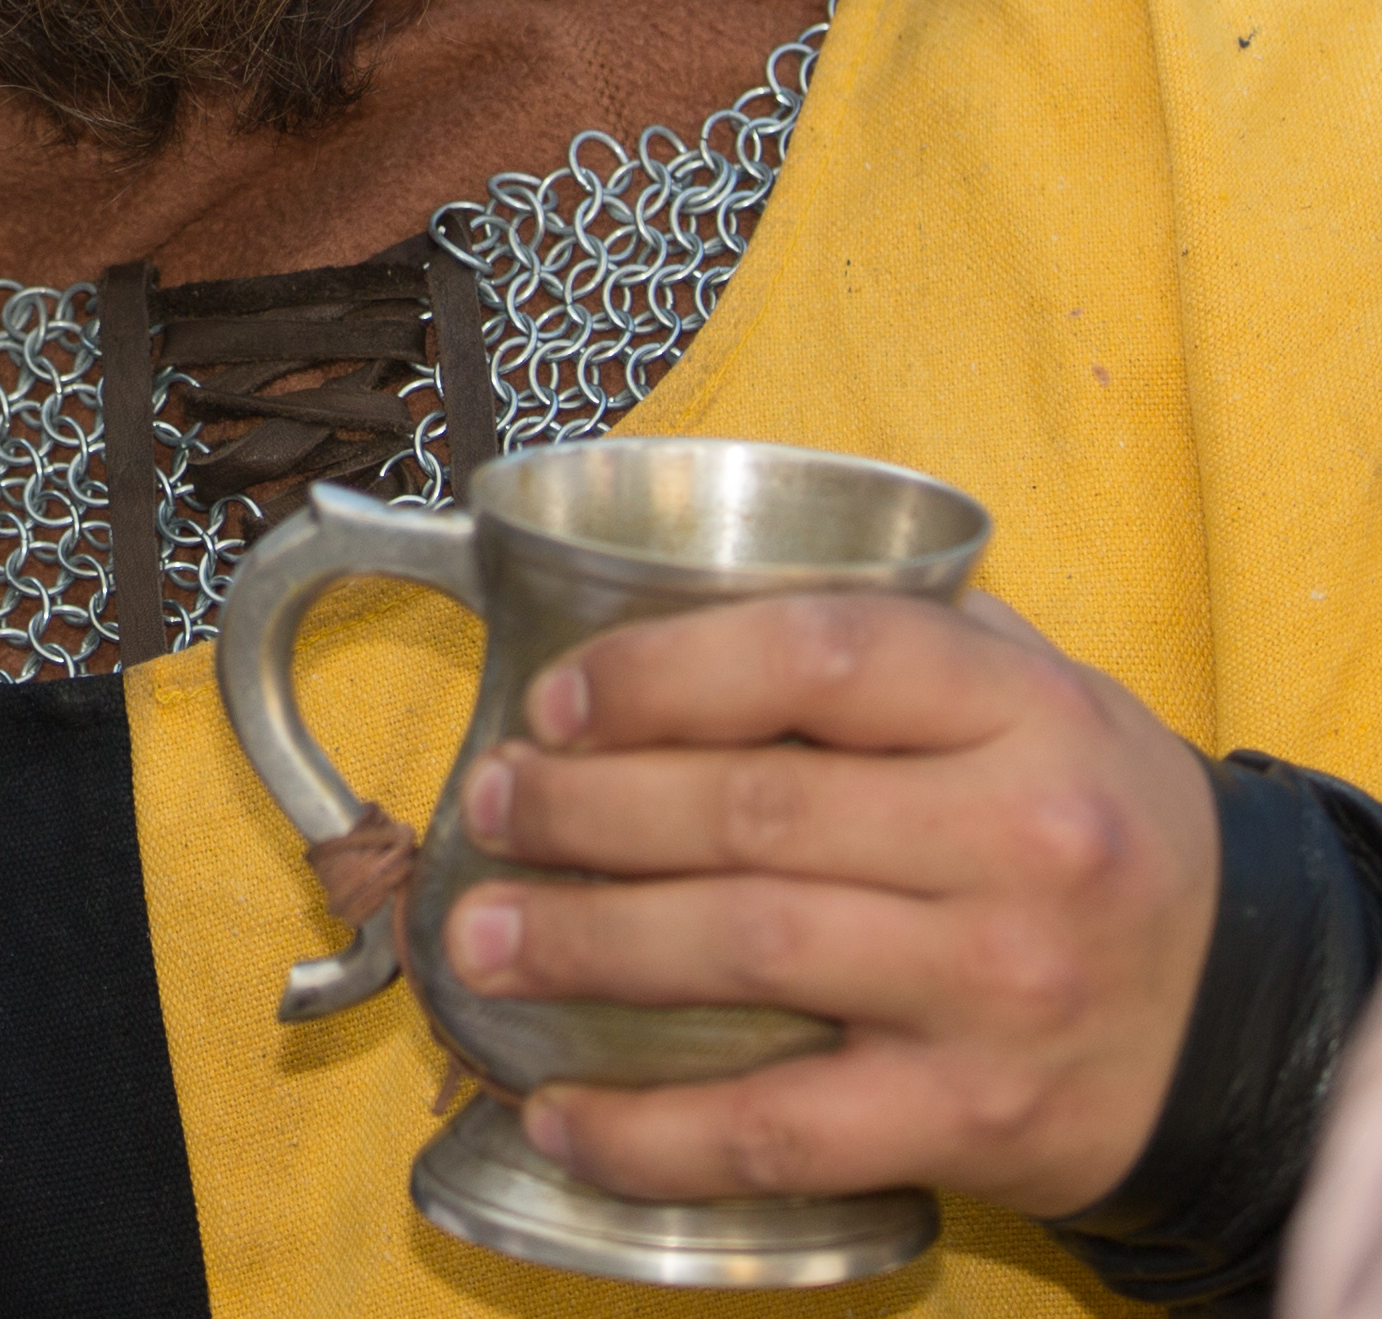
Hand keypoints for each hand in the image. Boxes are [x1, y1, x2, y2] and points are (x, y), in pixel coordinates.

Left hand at [439, 591, 1219, 1216]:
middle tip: (487, 807)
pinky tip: (559, 1112)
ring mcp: (993, 990)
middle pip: (749, 809)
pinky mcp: (973, 1120)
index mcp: (1023, 715)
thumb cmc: (1094, 828)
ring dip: (582, 946)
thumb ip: (891, 637)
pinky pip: (779, 1129)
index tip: (554, 703)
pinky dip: (651, 1131)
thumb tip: (671, 601)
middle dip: (581, 810)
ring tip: (482, 940)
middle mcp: (1017, 847)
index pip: (814, 656)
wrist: (1250, 1014)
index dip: (658, 673)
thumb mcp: (1038, 695)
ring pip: (742, 950)